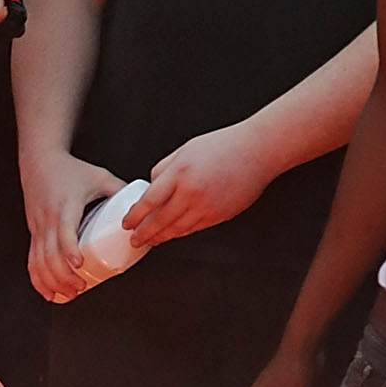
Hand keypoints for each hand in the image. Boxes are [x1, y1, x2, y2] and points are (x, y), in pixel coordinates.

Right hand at [24, 150, 124, 303]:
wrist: (39, 161)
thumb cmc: (70, 169)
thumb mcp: (99, 176)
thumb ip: (120, 191)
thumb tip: (141, 210)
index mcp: (65, 205)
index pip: (63, 231)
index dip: (69, 249)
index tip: (79, 264)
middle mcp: (48, 219)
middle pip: (49, 254)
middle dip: (63, 276)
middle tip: (81, 287)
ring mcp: (38, 227)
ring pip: (39, 261)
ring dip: (52, 281)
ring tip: (68, 294)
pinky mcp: (33, 232)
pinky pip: (32, 260)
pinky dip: (38, 279)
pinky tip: (48, 292)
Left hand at [125, 125, 270, 248]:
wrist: (258, 151)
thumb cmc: (224, 145)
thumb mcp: (185, 149)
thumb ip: (164, 168)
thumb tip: (151, 185)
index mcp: (180, 173)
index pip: (149, 201)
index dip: (135, 216)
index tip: (127, 223)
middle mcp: (191, 193)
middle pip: (160, 220)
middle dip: (144, 233)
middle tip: (134, 239)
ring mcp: (206, 207)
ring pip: (177, 229)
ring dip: (161, 237)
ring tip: (151, 240)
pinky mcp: (219, 215)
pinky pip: (194, 229)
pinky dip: (180, 233)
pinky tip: (173, 234)